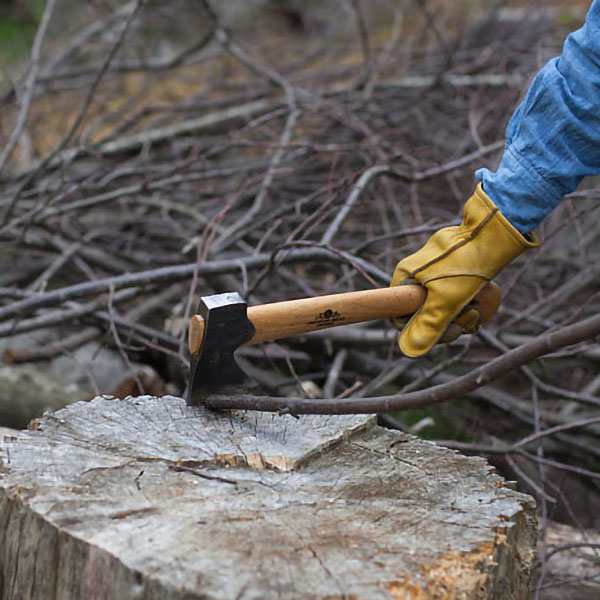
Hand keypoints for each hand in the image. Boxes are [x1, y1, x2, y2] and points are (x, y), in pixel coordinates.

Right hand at [391, 184, 539, 356]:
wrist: (494, 232)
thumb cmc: (466, 266)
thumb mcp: (446, 302)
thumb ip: (428, 326)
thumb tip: (408, 350)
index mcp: (405, 276)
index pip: (400, 313)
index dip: (419, 329)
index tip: (441, 329)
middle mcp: (414, 270)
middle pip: (422, 312)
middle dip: (446, 322)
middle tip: (465, 322)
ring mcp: (433, 267)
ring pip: (440, 303)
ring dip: (459, 313)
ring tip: (475, 309)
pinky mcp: (450, 264)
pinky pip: (452, 291)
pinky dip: (465, 300)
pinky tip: (478, 302)